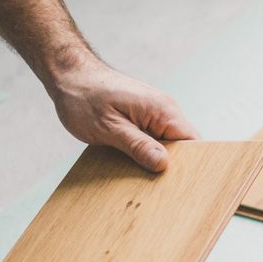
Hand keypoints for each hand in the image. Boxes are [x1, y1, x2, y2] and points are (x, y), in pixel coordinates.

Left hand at [49, 58, 198, 171]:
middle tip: (155, 186)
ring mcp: (155, 114)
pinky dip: (147, 154)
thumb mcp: (109, 127)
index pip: (193, 143)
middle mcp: (164, 111)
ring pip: (168, 146)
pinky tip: (134, 165)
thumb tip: (163, 164)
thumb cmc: (84, 97)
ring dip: (156, 161)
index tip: (177, 185)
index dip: (189, 166)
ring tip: (142, 178)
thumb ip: (137, 146)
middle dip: (172, 168)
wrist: (69, 74)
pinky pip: (155, 141)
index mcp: (162, 110)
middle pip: (183, 148)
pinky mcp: (144, 119)